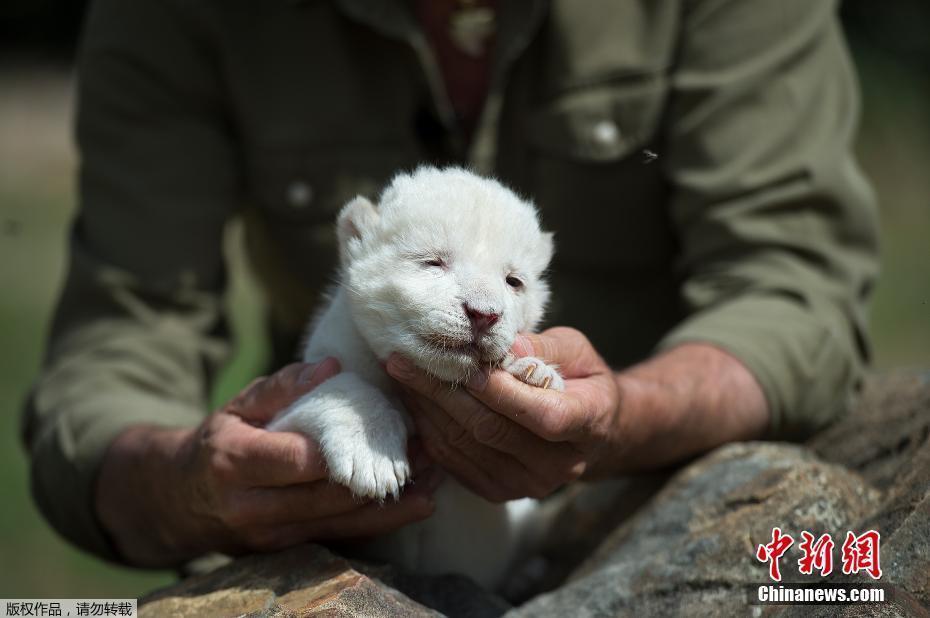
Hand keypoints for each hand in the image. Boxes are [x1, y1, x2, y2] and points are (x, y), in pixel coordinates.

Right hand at [96, 360, 441, 565]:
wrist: (182, 502)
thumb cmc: (217, 443)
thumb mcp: (237, 407)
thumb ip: (281, 387)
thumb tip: (330, 367)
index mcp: (236, 462)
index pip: (298, 461)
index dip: (344, 452)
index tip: (389, 432)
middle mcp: (252, 507)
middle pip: (328, 497)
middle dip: (382, 477)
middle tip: (428, 451)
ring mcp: (271, 536)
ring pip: (341, 523)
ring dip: (392, 504)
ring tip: (434, 477)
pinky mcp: (288, 551)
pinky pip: (341, 537)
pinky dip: (380, 521)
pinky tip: (416, 504)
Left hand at [386, 327, 768, 501]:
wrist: (592, 430)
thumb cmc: (581, 378)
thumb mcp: (577, 350)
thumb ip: (544, 346)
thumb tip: (505, 347)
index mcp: (587, 423)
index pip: (544, 416)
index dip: (504, 394)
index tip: (469, 366)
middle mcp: (557, 464)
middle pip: (491, 430)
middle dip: (442, 392)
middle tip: (403, 359)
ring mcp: (525, 484)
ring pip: (465, 445)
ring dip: (426, 407)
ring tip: (399, 373)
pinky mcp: (497, 491)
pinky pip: (453, 461)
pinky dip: (428, 428)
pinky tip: (412, 399)